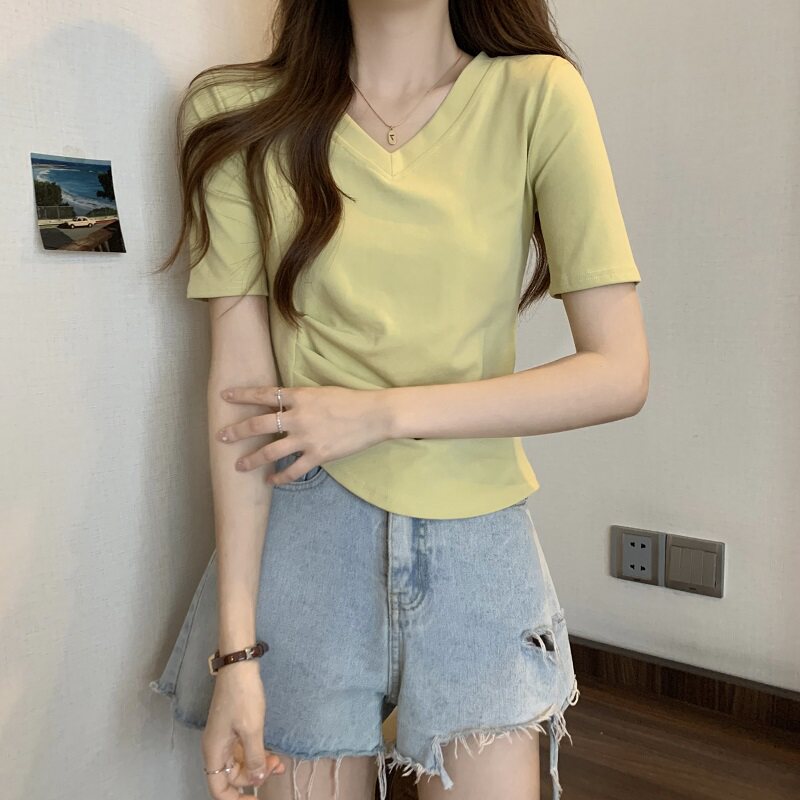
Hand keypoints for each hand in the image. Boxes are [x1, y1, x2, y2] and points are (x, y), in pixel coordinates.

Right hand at [201, 661, 284, 797]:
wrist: (239, 666)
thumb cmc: (243, 697)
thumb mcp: (252, 730)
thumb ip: (254, 758)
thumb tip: (255, 780)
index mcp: (214, 751)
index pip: (219, 788)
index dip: (235, 799)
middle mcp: (217, 747)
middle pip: (232, 776)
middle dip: (253, 777)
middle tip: (276, 767)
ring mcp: (225, 737)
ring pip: (240, 762)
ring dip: (258, 765)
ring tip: (279, 763)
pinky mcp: (234, 727)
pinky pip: (244, 748)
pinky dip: (258, 753)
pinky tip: (273, 754)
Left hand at [216, 384, 391, 484]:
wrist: (374, 415)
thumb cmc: (351, 400)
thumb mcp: (322, 392)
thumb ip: (301, 398)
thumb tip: (282, 403)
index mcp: (299, 396)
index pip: (264, 394)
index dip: (242, 395)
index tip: (225, 396)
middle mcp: (298, 417)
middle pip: (259, 424)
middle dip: (237, 431)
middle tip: (221, 436)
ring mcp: (306, 438)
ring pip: (270, 451)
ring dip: (252, 459)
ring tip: (239, 466)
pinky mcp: (318, 455)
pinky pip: (293, 470)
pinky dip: (280, 478)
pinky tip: (270, 481)